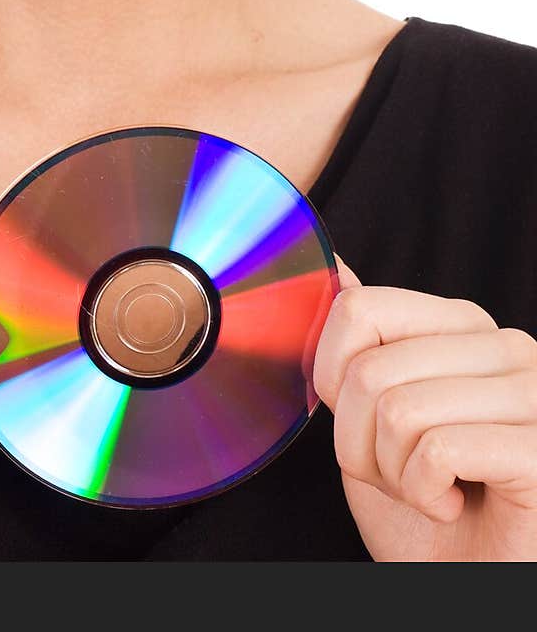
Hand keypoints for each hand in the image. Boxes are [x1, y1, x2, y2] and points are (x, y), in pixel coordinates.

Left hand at [312, 257, 536, 560]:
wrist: (469, 584)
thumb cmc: (426, 508)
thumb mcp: (373, 416)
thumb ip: (360, 343)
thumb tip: (335, 267)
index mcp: (464, 324)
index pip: (359, 309)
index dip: (334, 382)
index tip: (367, 425)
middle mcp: (506, 345)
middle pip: (370, 370)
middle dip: (362, 444)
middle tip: (402, 474)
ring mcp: (533, 392)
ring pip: (400, 411)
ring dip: (394, 475)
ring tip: (431, 489)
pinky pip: (438, 451)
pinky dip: (426, 494)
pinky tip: (456, 504)